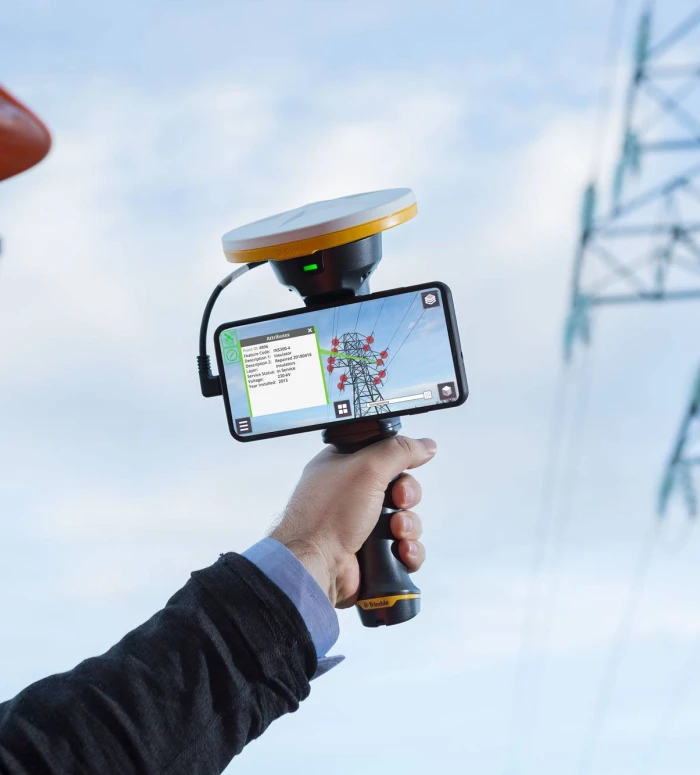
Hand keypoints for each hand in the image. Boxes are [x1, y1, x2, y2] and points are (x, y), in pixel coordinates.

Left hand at [269, 436, 436, 607]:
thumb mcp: (367, 468)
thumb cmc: (329, 513)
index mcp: (343, 467)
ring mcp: (362, 526)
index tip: (406, 466)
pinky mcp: (373, 553)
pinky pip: (405, 548)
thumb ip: (399, 451)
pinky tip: (402, 550)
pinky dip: (409, 550)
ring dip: (409, 525)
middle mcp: (352, 495)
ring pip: (406, 519)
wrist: (315, 565)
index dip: (399, 461)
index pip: (383, 455)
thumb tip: (427, 445)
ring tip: (396, 532)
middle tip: (399, 501)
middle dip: (407, 496)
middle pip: (400, 487)